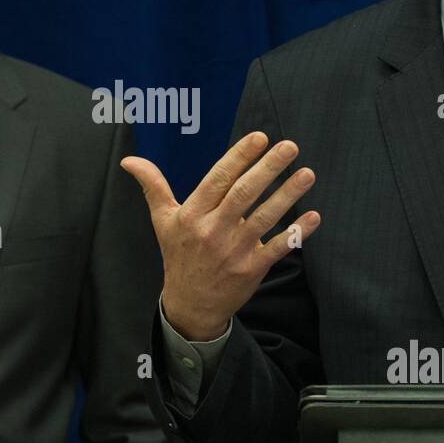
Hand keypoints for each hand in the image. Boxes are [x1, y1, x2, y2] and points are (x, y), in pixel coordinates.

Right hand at [121, 131, 319, 341]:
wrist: (190, 305)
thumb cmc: (178, 255)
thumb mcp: (162, 220)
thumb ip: (152, 186)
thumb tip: (129, 160)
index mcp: (192, 214)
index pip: (218, 179)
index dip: (239, 157)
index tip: (260, 138)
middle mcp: (213, 230)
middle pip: (244, 194)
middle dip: (268, 168)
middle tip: (290, 147)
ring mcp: (234, 250)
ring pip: (264, 217)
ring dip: (288, 195)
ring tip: (307, 174)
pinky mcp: (252, 269)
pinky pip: (278, 247)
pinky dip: (298, 232)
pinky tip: (314, 216)